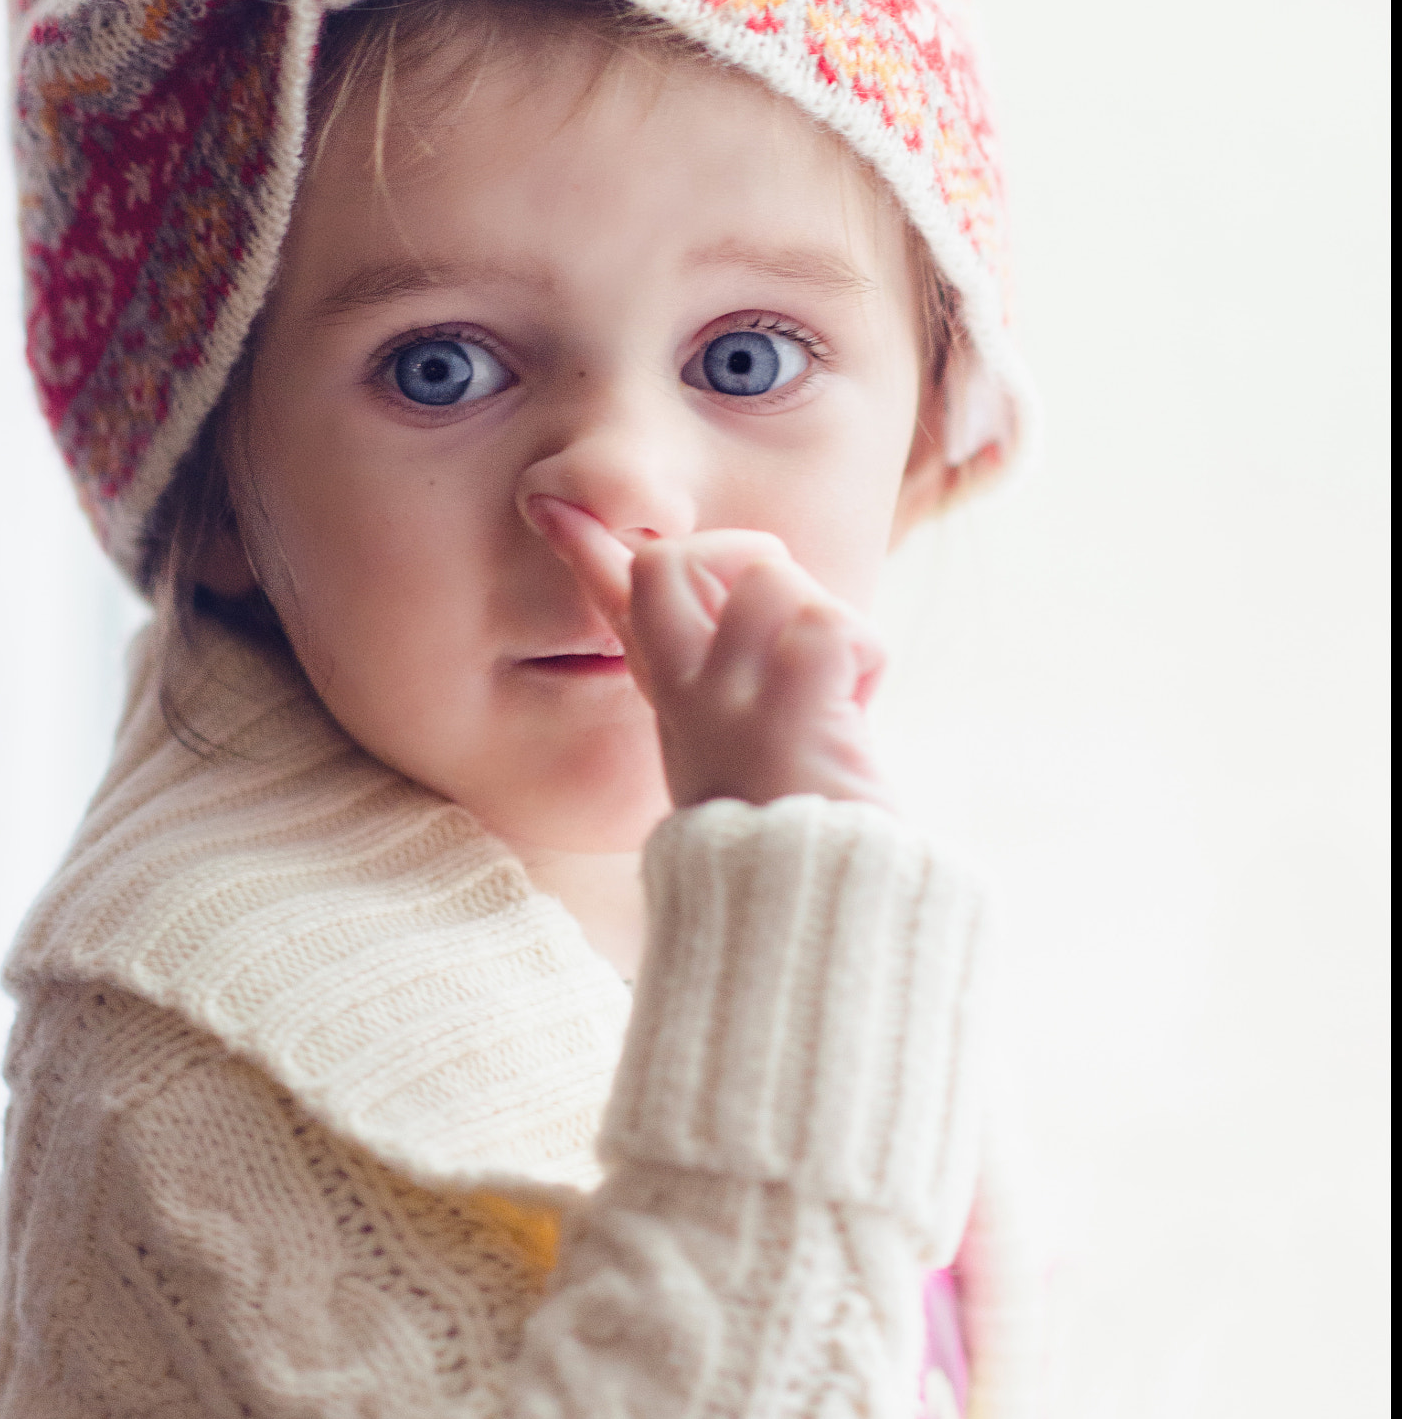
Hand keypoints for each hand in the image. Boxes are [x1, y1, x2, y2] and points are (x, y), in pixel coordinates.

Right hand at [526, 497, 896, 812]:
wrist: (812, 914)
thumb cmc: (791, 836)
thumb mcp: (731, 751)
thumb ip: (708, 686)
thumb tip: (675, 636)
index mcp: (674, 702)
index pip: (615, 607)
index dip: (585, 549)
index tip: (551, 504)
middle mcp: (685, 697)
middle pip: (668, 561)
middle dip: (741, 555)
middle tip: (788, 626)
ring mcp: (728, 700)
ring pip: (772, 577)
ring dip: (827, 620)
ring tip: (834, 695)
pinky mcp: (787, 709)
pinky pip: (832, 624)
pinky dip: (868, 660)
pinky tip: (857, 714)